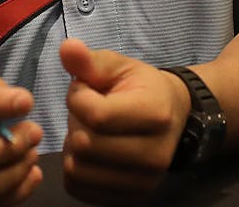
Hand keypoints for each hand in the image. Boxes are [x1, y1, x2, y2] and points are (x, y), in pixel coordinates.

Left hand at [59, 38, 188, 204]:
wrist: (172, 116)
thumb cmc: (140, 87)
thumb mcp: (119, 66)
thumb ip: (90, 60)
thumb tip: (66, 47)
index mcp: (155, 113)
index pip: (96, 115)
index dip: (78, 98)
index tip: (84, 89)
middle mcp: (155, 155)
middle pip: (84, 146)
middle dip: (75, 123)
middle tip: (86, 113)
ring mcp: (144, 183)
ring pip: (77, 171)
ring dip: (73, 149)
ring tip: (88, 132)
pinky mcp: (131, 200)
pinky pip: (78, 190)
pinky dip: (75, 170)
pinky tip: (89, 153)